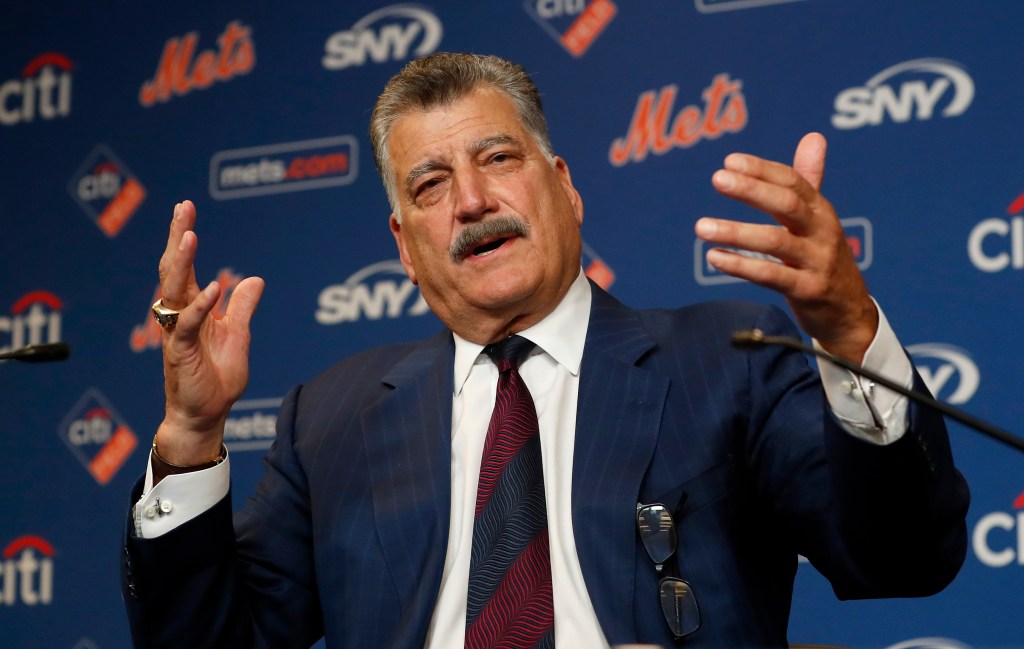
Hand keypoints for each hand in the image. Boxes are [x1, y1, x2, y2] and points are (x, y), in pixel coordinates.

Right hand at [154, 200, 264, 464]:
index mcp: (191, 309)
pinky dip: (200, 306)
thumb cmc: (217, 380)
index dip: (184, 238)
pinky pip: (188, 325)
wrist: (206, 416)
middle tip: (182, 208)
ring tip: (189, 235)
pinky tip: (212, 288)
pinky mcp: (180, 352)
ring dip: (182, 263)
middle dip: (177, 237)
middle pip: (174, 270)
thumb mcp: (238, 336)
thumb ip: (242, 308)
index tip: (186, 208)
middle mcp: (179, 316)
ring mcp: (177, 333)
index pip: (185, 267)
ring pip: (174, 292)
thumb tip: (254, 280)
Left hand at [694, 133, 876, 362]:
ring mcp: (817, 262)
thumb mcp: (819, 219)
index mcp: (821, 211)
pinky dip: (741, 266)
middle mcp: (822, 232)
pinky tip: (714, 258)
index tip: (729, 161)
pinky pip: (771, 276)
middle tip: (717, 178)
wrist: (849, 313)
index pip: (793, 181)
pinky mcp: (808, 291)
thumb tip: (814, 136)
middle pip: (787, 204)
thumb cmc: (824, 259)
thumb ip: (809, 181)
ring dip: (736, 232)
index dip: (762, 169)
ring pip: (775, 242)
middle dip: (752, 190)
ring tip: (701, 226)